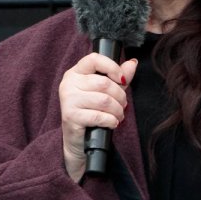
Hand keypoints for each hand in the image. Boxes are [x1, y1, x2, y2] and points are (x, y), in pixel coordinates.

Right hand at [58, 54, 138, 183]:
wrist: (78, 140)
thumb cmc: (90, 113)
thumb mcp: (105, 92)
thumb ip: (118, 77)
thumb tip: (132, 63)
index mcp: (75, 73)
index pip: (94, 59)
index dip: (112, 67)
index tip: (122, 80)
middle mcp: (68, 83)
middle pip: (104, 83)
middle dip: (120, 96)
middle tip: (123, 106)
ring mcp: (68, 100)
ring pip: (104, 100)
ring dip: (117, 110)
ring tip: (118, 116)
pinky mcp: (71, 116)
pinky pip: (99, 116)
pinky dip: (111, 121)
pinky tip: (112, 123)